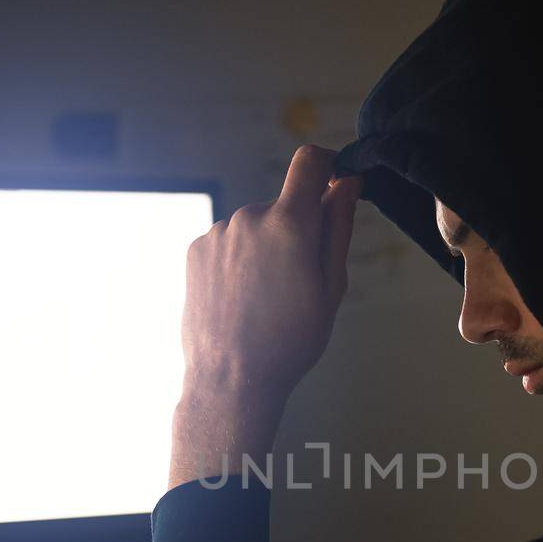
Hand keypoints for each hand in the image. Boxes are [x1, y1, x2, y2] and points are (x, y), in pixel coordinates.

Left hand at [169, 145, 361, 489]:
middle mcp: (249, 216)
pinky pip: (229, 242)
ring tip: (265, 299)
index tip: (335, 181)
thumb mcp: (331, 287)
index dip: (328, 164)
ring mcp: (218, 232)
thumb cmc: (290, 341)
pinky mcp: (196, 249)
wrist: (231, 379)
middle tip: (298, 282)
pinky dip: (240, 261)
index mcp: (289, 224)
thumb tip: (346, 183)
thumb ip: (338, 227)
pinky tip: (241, 299)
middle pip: (283, 204)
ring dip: (265, 248)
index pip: (310, 162)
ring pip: (255, 226)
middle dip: (296, 229)